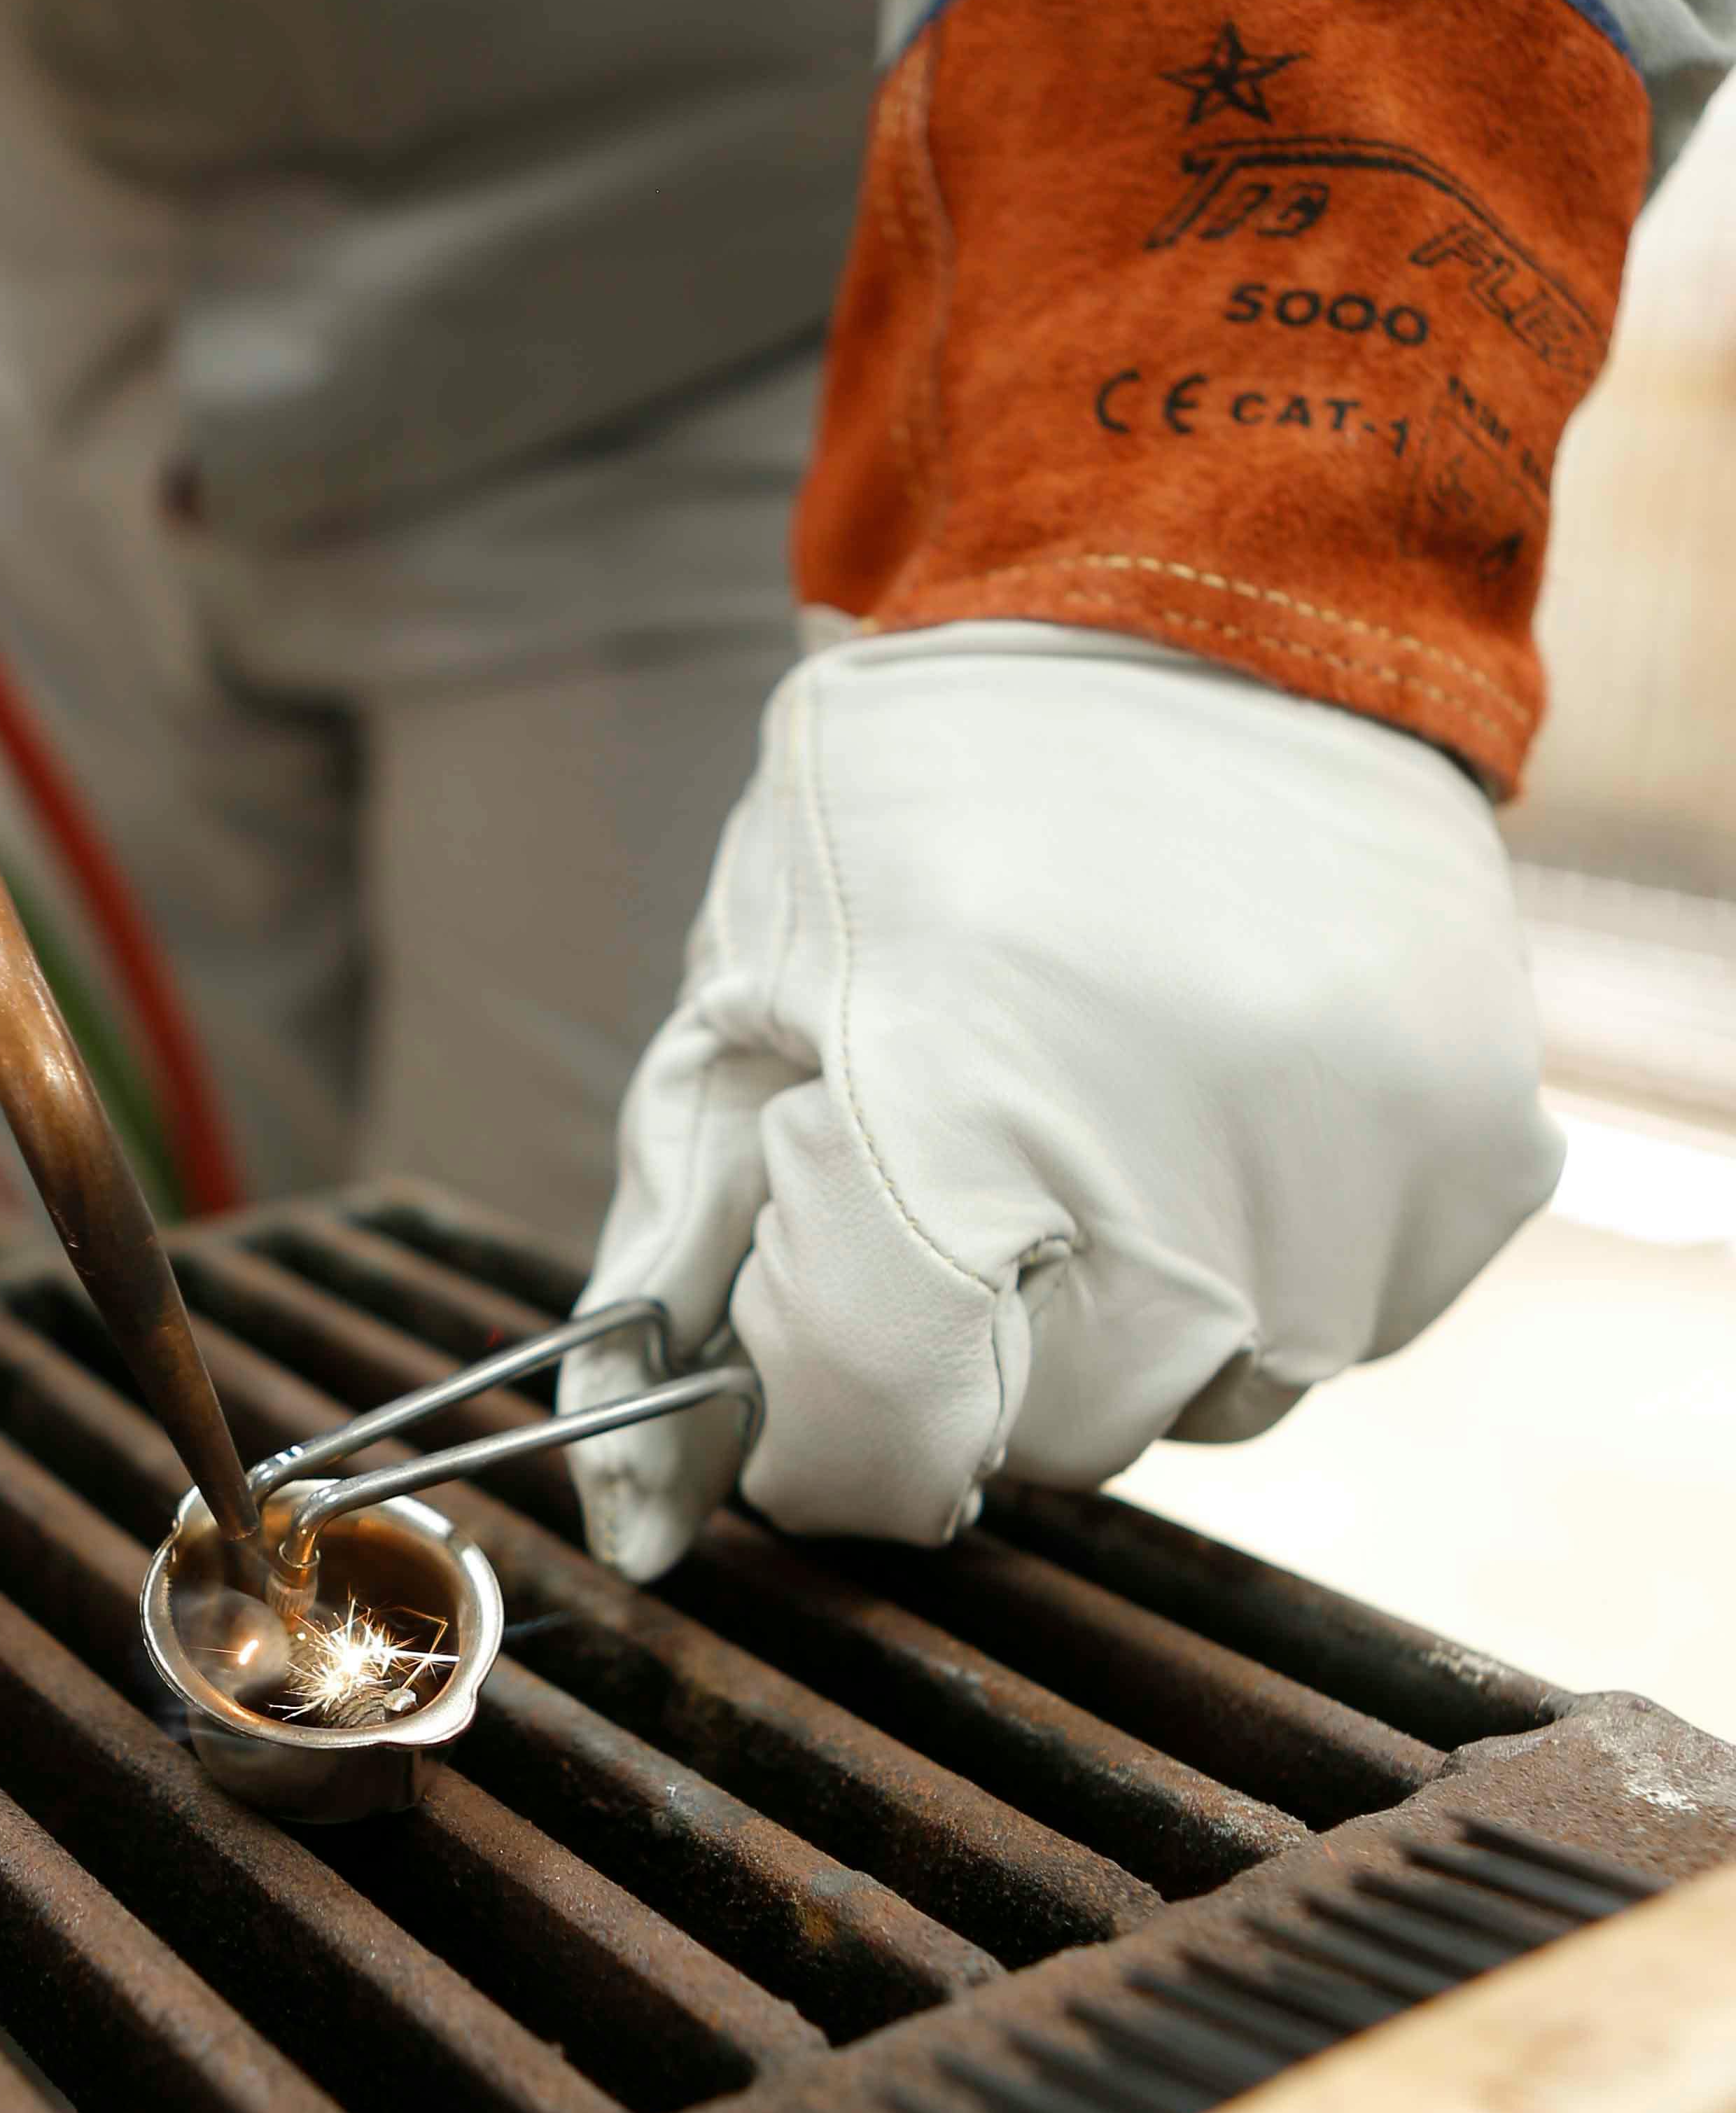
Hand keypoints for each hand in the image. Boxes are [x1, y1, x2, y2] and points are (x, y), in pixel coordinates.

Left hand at [564, 624, 1561, 1577]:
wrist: (1203, 597)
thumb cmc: (932, 801)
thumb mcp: (744, 1002)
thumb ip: (678, 1268)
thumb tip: (639, 1514)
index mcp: (960, 1127)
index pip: (884, 1436)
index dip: (825, 1414)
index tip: (821, 1330)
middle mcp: (1182, 1195)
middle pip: (1047, 1438)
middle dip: (976, 1344)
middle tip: (977, 1166)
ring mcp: (1353, 1192)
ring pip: (1205, 1403)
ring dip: (1133, 1310)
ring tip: (1112, 1110)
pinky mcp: (1473, 1170)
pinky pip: (1342, 1326)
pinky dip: (1272, 1256)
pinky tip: (1230, 1097)